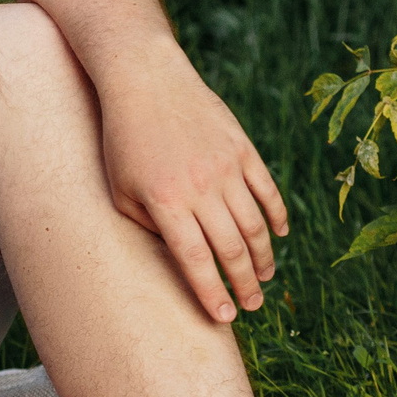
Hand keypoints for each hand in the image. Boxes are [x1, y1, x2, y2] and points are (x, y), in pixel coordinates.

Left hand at [97, 52, 288, 322]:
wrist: (144, 78)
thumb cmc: (122, 138)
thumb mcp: (119, 188)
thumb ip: (146, 226)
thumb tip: (177, 257)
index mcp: (166, 202)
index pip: (195, 261)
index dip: (213, 294)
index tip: (225, 318)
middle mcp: (201, 188)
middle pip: (232, 250)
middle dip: (244, 285)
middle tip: (252, 306)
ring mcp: (226, 168)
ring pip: (255, 226)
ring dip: (262, 258)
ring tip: (262, 278)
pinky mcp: (243, 149)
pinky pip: (268, 193)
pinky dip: (277, 218)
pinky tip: (277, 236)